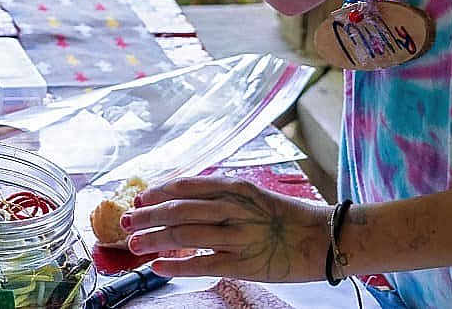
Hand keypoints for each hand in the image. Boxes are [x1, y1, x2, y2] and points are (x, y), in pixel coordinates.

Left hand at [120, 175, 331, 281]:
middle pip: (178, 210)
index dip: (158, 191)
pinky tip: (158, 267)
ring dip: (154, 240)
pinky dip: (177, 266)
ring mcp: (238, 237)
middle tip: (125, 221)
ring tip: (134, 245)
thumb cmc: (288, 217)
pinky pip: (202, 265)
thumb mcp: (254, 195)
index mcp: (235, 187)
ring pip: (184, 236)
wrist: (326, 238)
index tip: (139, 196)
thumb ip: (222, 196)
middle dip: (147, 215)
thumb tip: (183, 199)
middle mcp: (234, 208)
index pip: (186, 185)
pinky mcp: (244, 264)